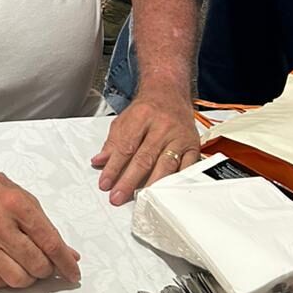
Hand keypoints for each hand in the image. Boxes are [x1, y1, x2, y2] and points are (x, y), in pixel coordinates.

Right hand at [0, 147, 80, 289]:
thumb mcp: (23, 198)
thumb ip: (46, 227)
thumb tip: (68, 254)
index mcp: (16, 204)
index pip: (50, 242)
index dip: (65, 262)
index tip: (73, 272)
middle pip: (35, 264)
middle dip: (47, 269)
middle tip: (46, 264)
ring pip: (17, 279)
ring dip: (28, 278)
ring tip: (27, 266)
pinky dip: (6, 280)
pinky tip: (8, 266)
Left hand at [91, 89, 200, 204]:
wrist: (169, 93)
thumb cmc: (147, 108)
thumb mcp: (125, 119)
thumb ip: (112, 142)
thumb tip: (99, 161)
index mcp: (142, 116)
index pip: (125, 146)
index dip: (114, 167)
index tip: (105, 183)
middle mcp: (162, 126)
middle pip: (144, 158)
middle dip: (129, 181)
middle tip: (118, 197)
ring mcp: (179, 137)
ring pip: (166, 165)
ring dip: (151, 185)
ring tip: (140, 199)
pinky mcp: (193, 146)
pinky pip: (186, 168)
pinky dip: (176, 182)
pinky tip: (166, 193)